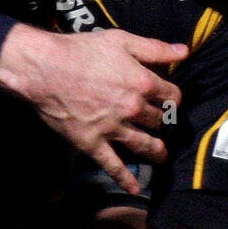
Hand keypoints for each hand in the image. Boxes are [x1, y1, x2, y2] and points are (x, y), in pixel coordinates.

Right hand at [0, 23, 185, 194]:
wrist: (44, 69)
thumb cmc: (80, 50)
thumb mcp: (120, 40)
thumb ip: (154, 48)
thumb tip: (184, 51)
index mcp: (143, 83)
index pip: (172, 96)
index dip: (172, 97)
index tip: (168, 99)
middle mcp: (133, 109)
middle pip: (159, 120)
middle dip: (162, 121)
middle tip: (160, 123)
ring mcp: (113, 128)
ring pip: (144, 144)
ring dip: (156, 151)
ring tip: (161, 155)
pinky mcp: (93, 142)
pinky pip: (112, 165)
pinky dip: (124, 178)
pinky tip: (134, 188)